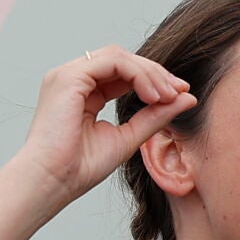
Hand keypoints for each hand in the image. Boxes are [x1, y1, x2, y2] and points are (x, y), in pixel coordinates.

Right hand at [13, 46, 197, 198]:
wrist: (52, 182)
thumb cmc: (80, 168)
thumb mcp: (128, 137)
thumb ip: (155, 116)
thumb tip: (187, 98)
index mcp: (81, 92)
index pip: (121, 72)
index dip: (152, 79)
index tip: (180, 93)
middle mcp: (72, 79)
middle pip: (121, 59)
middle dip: (155, 73)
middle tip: (179, 90)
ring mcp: (67, 75)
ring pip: (118, 56)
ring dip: (149, 73)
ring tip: (167, 95)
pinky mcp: (69, 78)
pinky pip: (112, 62)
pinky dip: (137, 75)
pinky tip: (152, 95)